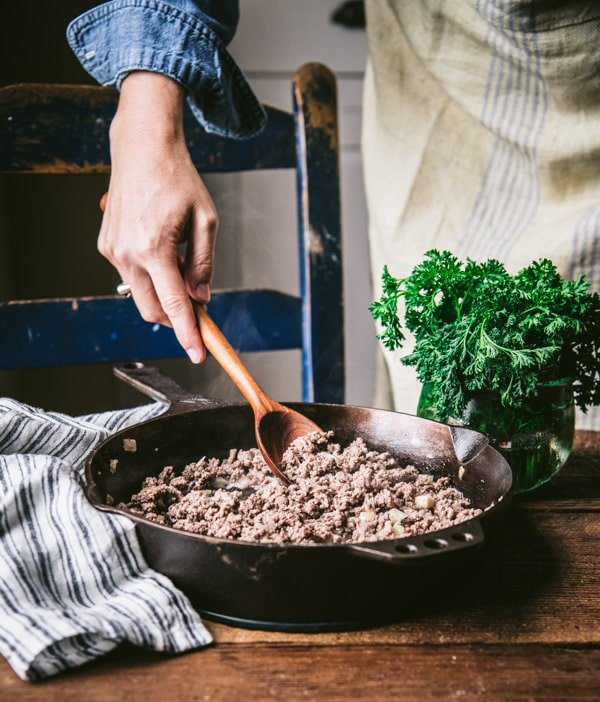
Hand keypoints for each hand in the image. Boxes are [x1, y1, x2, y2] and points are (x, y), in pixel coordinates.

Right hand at [99, 71, 217, 362]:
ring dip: (163, 293)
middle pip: (154, 310)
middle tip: (198, 303)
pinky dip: (150, 276)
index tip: (198, 353)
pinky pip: (131, 275)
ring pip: (142, 295)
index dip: (188, 333)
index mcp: (155, 248)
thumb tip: (200, 297)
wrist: (142, 149)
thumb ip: (203, 264)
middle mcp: (128, 254)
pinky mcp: (106, 246)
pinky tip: (161, 251)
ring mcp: (112, 251)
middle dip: (177, 316)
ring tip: (180, 263)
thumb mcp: (205, 221)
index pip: (174, 306)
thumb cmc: (178, 179)